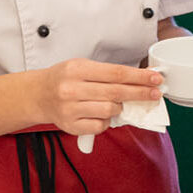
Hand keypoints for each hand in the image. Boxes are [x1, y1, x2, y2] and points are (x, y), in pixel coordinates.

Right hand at [38, 58, 163, 134]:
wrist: (38, 95)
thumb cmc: (64, 79)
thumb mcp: (82, 67)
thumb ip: (108, 73)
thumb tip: (140, 80)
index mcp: (77, 70)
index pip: (116, 73)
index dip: (139, 77)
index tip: (155, 79)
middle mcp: (72, 89)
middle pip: (116, 92)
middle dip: (140, 93)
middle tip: (155, 93)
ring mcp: (70, 109)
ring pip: (110, 111)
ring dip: (119, 108)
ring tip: (116, 103)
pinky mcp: (70, 126)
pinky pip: (100, 126)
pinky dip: (106, 121)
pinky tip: (101, 115)